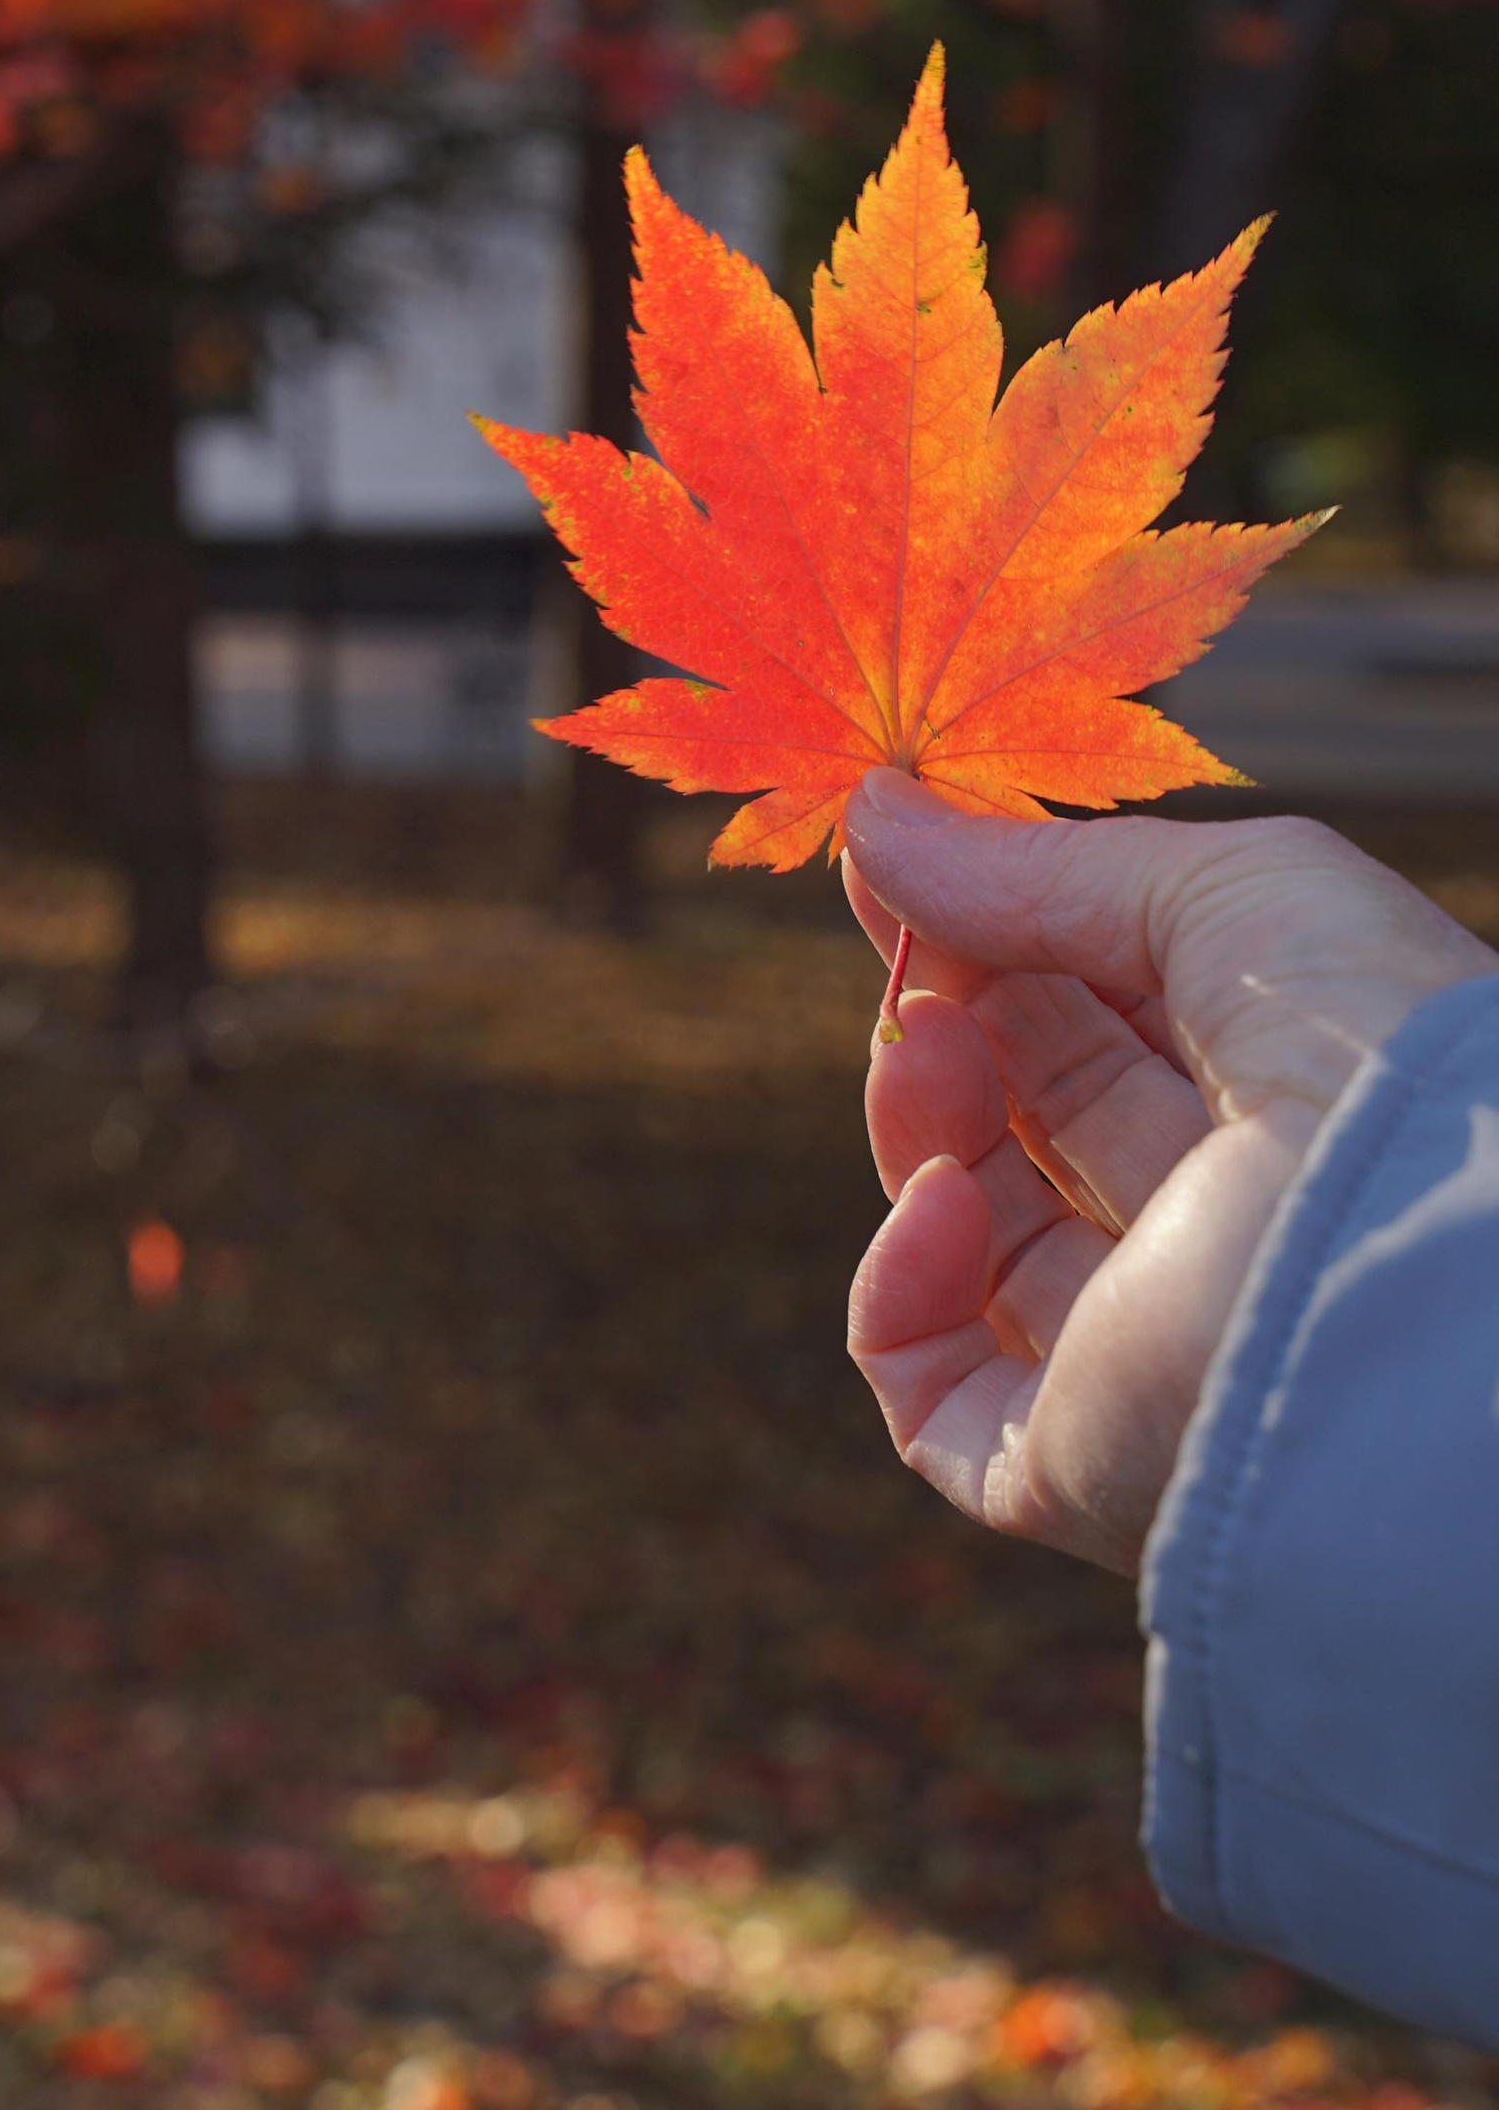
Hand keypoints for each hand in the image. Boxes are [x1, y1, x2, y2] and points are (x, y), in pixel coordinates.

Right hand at [842, 767, 1495, 1578]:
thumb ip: (1036, 866)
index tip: (892, 864)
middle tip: (908, 954)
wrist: (1411, 1250)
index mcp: (1284, 1101)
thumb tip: (869, 818)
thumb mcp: (1222, 892)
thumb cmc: (1367, 1042)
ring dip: (921, 1124)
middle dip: (949, 1016)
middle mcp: (1220, 1229)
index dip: (995, 938)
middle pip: (1034, 1118)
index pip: (1106, 1021)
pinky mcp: (1081, 1463)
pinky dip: (899, 1293)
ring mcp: (1146, 1352)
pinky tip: (946, 1198)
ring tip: (925, 1049)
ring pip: (976, 1242)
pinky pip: (937, 1402)